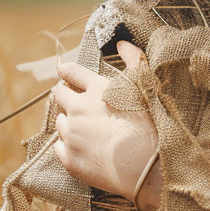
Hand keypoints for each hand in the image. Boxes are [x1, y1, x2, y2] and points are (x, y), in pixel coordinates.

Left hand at [54, 40, 162, 210]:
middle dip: (65, 95)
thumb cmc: (150, 126)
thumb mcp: (146, 88)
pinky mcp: (70, 160)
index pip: (72, 73)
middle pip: (59, 96)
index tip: (62, 71)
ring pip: (60, 123)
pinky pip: (60, 149)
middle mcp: (77, 110)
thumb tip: (123, 43)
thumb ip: (134, 62)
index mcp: (96, 90)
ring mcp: (71, 136)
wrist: (146, 167)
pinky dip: (68, 146)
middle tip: (74, 101)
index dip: (67, 71)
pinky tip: (84, 148)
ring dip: (68, 123)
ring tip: (85, 129)